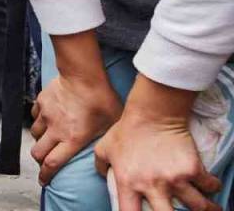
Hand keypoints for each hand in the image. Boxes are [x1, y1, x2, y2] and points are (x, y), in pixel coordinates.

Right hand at [29, 74, 122, 183]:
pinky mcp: (41, 102)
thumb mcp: (110, 124)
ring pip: (34, 134)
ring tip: (46, 139)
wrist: (84, 75)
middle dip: (39, 161)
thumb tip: (108, 150)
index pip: (53, 164)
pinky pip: (35, 115)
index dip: (45, 175)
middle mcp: (56, 130)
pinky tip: (45, 118)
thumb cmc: (102, 99)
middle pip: (38, 153)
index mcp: (73, 139)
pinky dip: (38, 120)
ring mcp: (46, 116)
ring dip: (39, 140)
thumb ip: (104, 139)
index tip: (43, 181)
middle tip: (44, 161)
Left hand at [94, 77, 219, 210]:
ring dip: (205, 208)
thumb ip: (101, 166)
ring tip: (207, 208)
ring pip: (198, 206)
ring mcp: (175, 178)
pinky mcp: (193, 168)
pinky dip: (212, 187)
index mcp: (128, 183)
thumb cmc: (126, 130)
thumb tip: (103, 176)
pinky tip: (210, 185)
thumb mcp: (104, 148)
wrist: (152, 113)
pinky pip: (209, 186)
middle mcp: (152, 185)